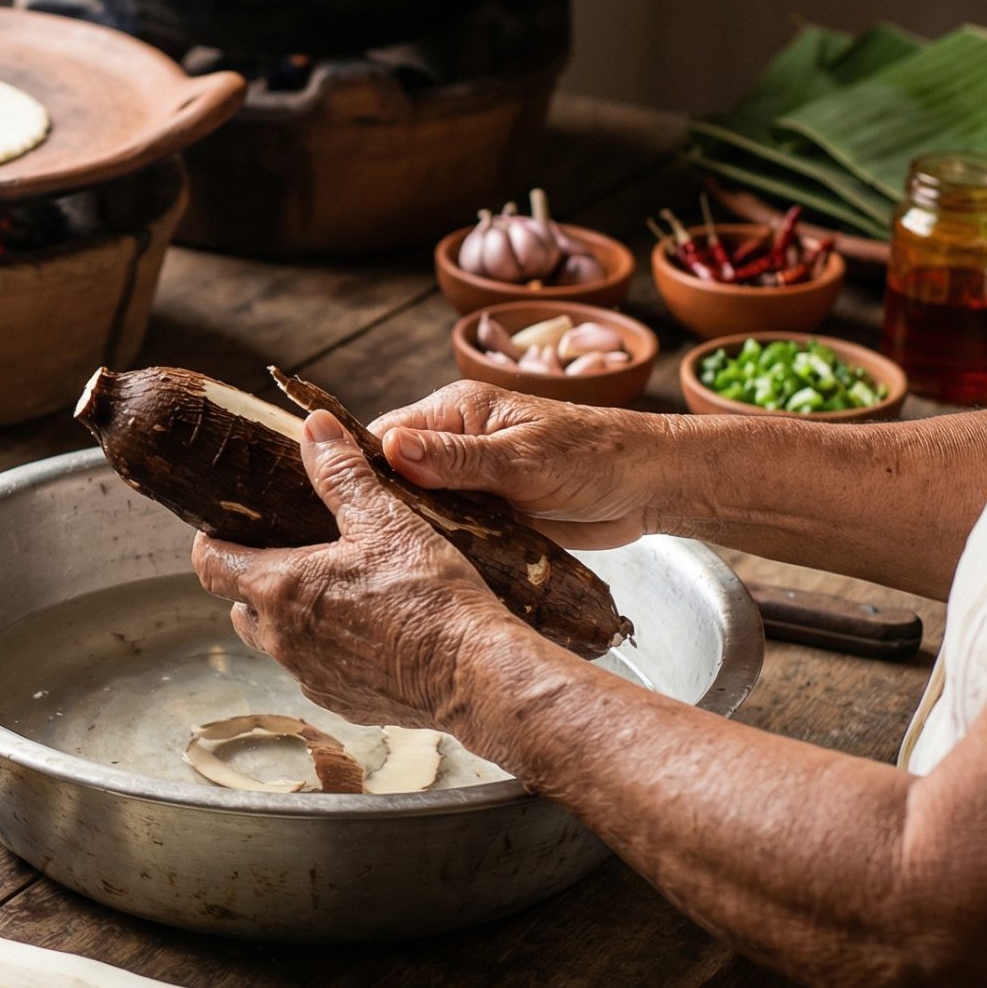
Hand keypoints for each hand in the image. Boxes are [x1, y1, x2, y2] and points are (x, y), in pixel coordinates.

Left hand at [192, 409, 536, 725]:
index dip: (212, 543)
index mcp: (279, 590)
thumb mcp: (384, 519)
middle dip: (251, 579)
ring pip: (276, 642)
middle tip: (287, 551)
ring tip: (329, 589)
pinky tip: (365, 630)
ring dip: (289, 617)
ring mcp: (310, 678)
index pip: (211, 566)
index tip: (227, 527)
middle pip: (239, 606)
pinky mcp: (341, 703)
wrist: (475, 673)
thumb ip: (340, 473)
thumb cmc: (430, 594)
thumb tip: (313, 429)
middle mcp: (283, 641)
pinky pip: (315, 672)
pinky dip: (326, 650)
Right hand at [368, 381, 671, 548]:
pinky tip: (421, 576)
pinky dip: (439, 552)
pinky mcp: (487, 518)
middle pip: (393, 477)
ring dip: (409, 535)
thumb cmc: (596, 455)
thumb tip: (390, 448)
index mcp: (455, 411)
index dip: (357, 467)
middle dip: (377, 509)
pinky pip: (449, 535)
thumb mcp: (522, 458)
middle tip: (355, 551)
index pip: (383, 435)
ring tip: (380, 570)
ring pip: (418, 511)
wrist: (650, 489)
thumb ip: (456, 457)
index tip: (336, 506)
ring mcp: (469, 484)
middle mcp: (454, 445)